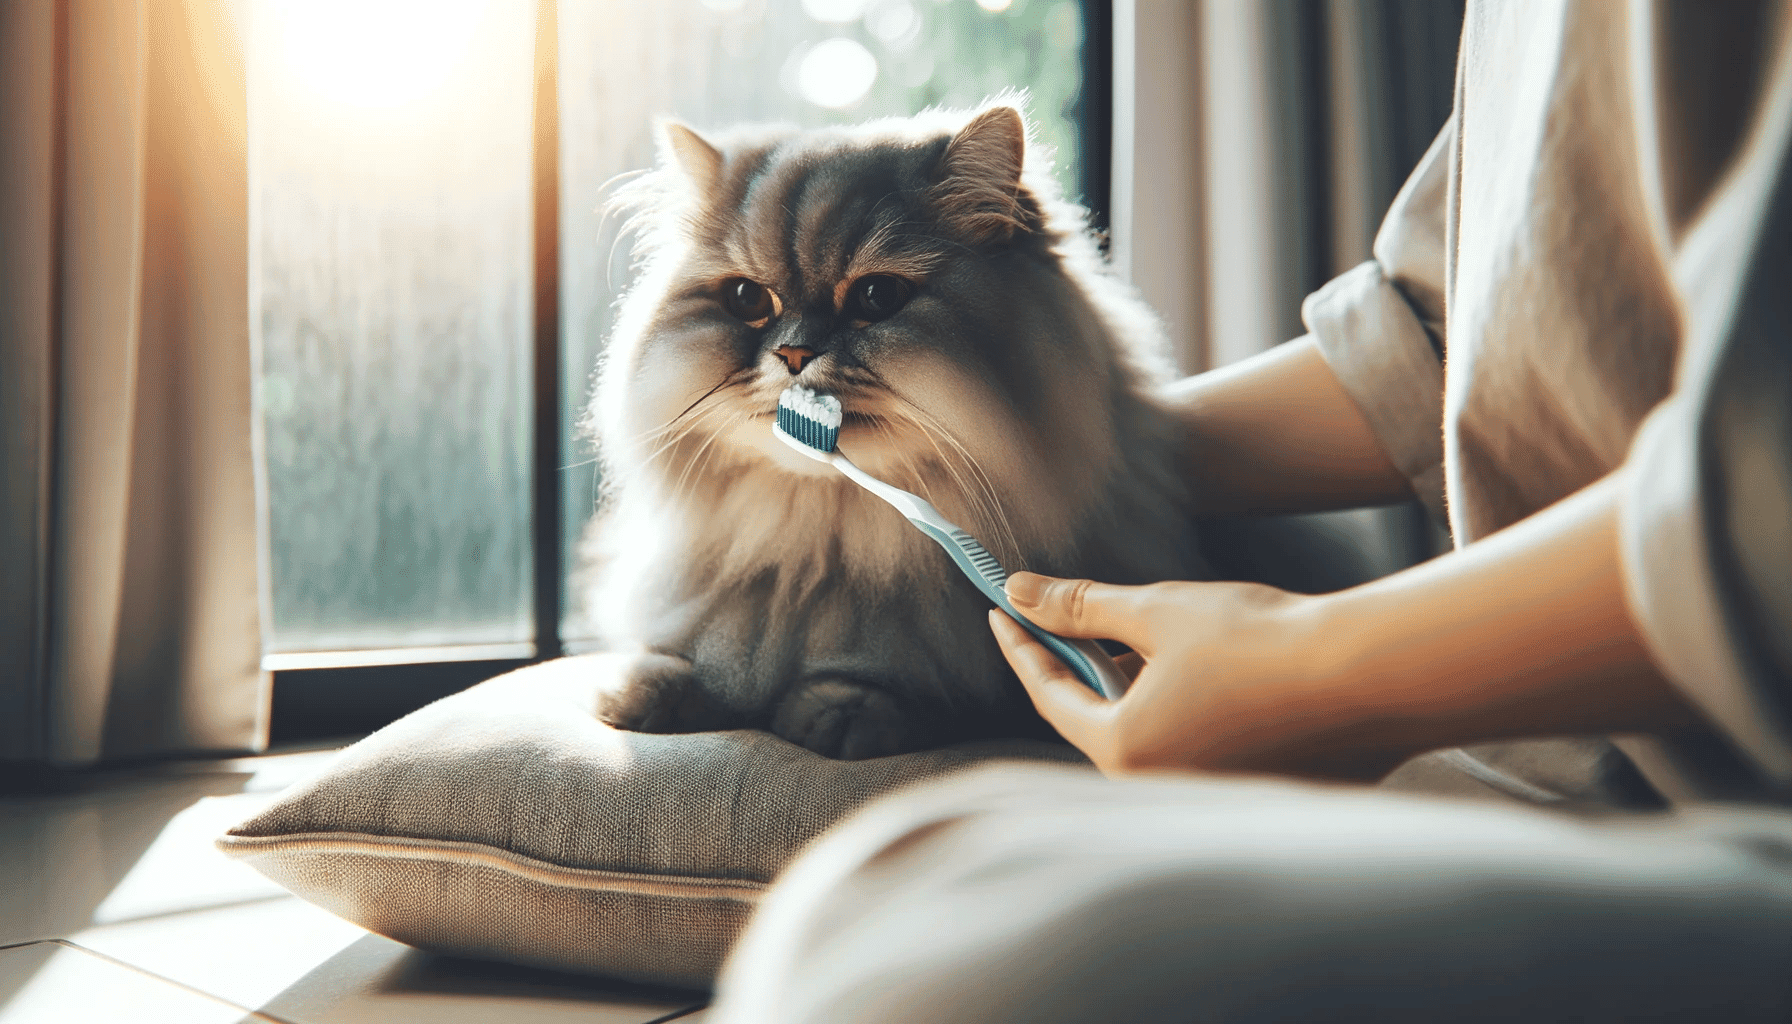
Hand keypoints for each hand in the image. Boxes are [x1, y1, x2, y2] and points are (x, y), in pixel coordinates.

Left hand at [989, 573, 1409, 780]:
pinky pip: (1195, 748)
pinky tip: (1205, 671)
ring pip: (1147, 736)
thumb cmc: (1260, 639)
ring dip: (1134, 691)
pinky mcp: (1253, 792)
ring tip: (1142, 641)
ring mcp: (1207, 795)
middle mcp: (1158, 786)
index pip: (1050, 694)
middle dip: (1079, 669)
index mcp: (1124, 749)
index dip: (1023, 646)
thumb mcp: (1157, 609)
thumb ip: (1081, 606)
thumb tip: (1018, 592)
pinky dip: (1185, 711)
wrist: (1372, 675)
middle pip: (1097, 721)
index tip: (1002, 611)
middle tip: (1063, 622)